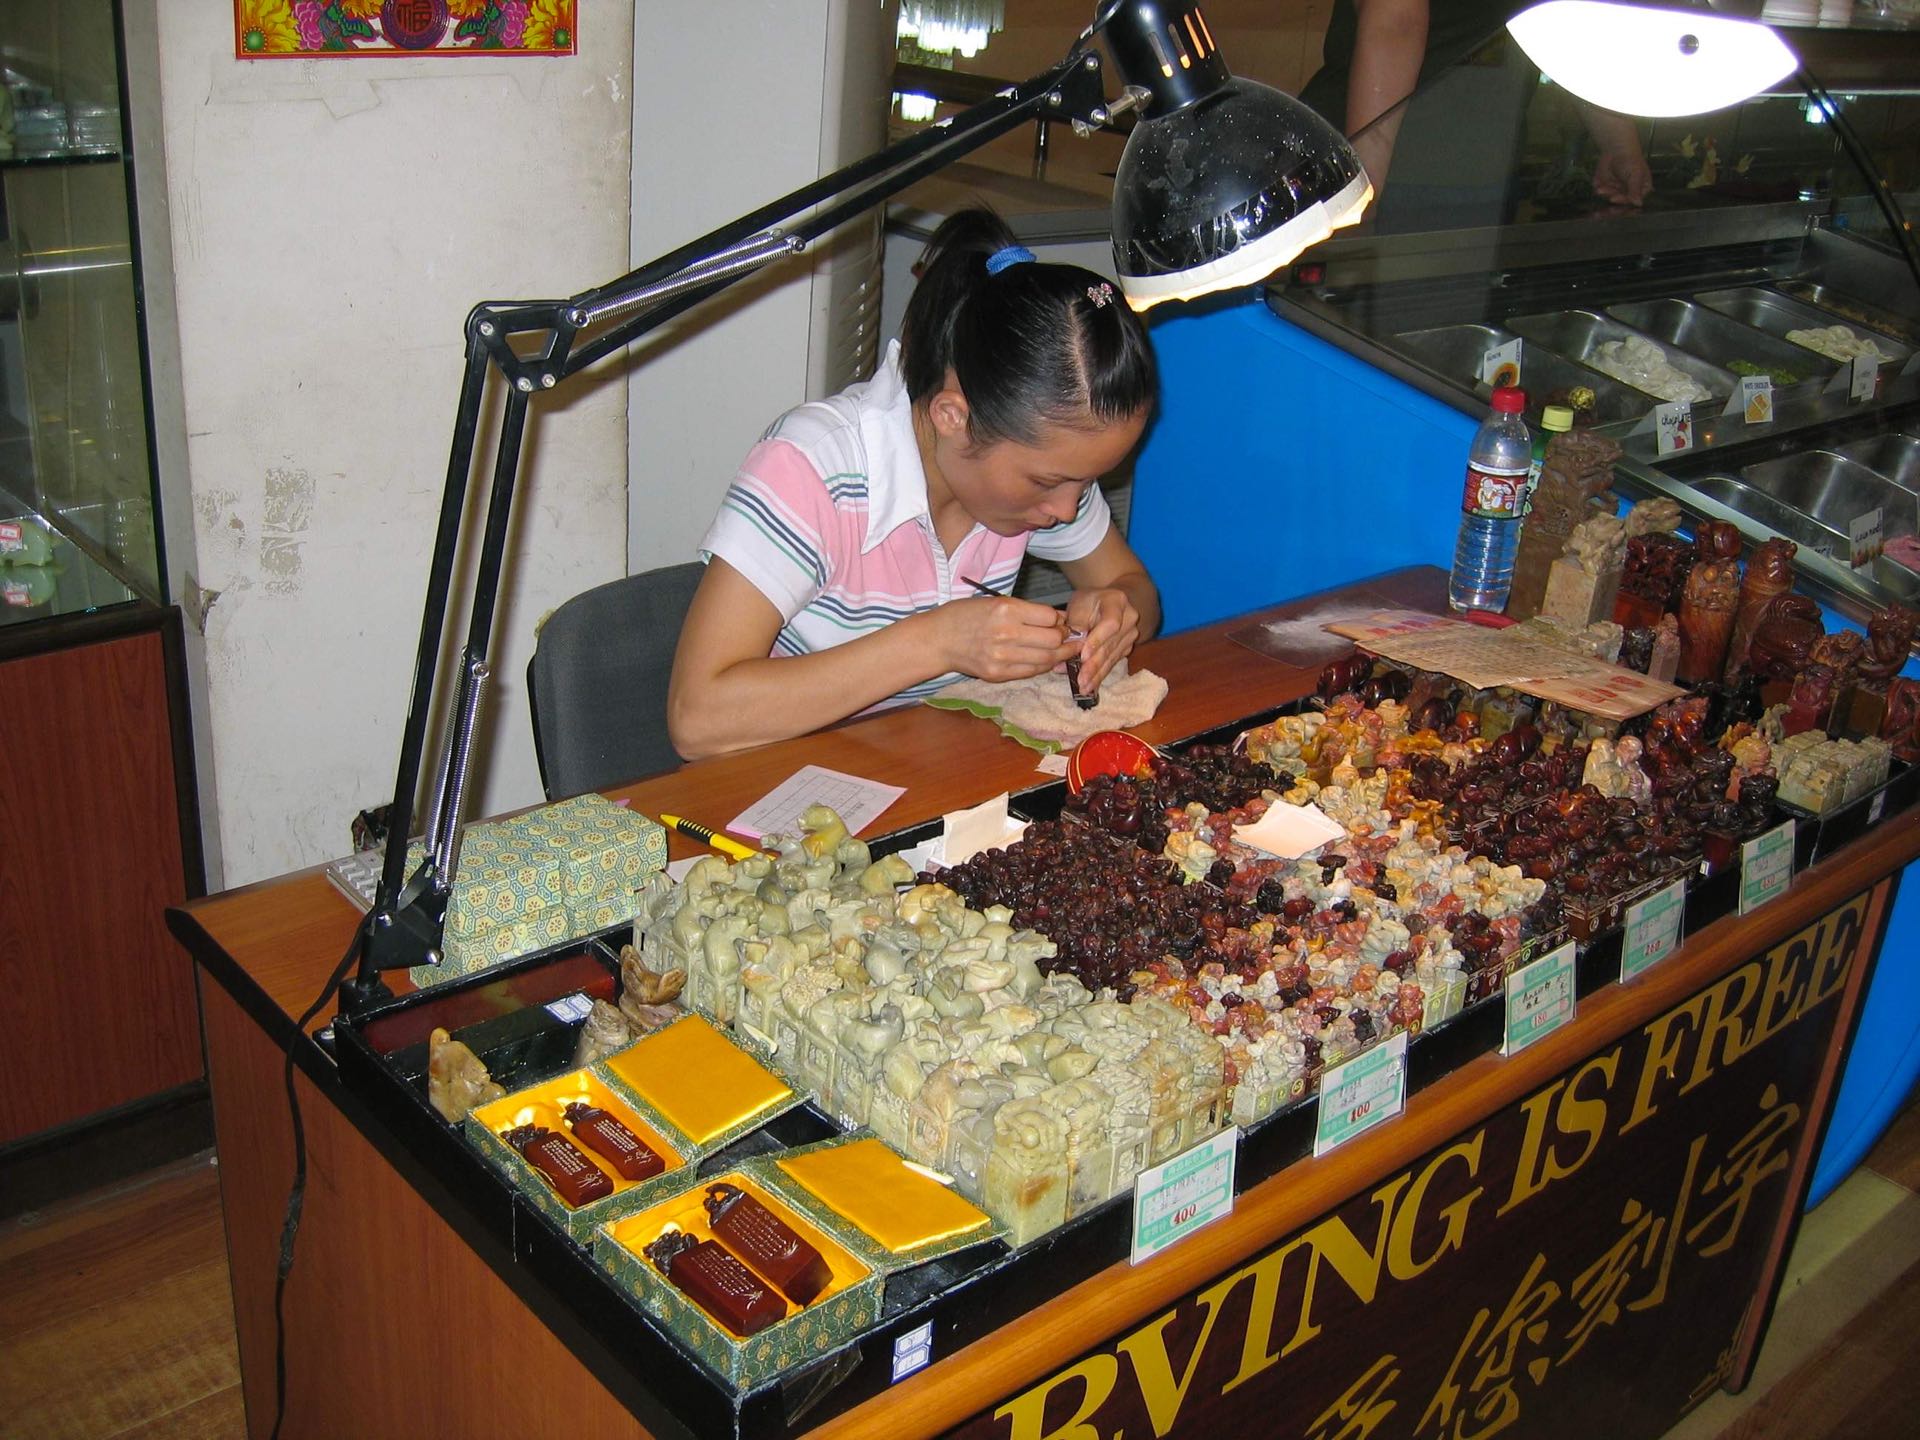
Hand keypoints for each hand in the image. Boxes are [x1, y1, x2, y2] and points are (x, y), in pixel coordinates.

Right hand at [932, 594, 1077, 682]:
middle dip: (1064, 637)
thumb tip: (1058, 617)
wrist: (937, 640)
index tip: (1061, 621)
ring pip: (1046, 658)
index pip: (1049, 617)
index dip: (1060, 619)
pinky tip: (1045, 660)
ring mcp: (1002, 657)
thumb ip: (1026, 610)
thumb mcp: (994, 601)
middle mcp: (1007, 633)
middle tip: (1067, 636)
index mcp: (1006, 609)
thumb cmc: (964, 615)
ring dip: (1059, 654)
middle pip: (1053, 639)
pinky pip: (1031, 671)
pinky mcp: (998, 674)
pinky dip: (1043, 666)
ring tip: (1063, 649)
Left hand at [1063, 586, 1141, 692]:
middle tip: (1080, 680)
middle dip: (1094, 665)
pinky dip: (1100, 674)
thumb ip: (1076, 622)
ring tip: (1083, 687)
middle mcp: (1129, 618)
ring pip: (1112, 657)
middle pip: (1111, 645)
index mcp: (1117, 601)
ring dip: (1097, 674)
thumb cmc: (1090, 601)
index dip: (1097, 641)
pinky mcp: (1127, 647)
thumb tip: (1070, 646)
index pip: (1110, 624)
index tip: (1083, 656)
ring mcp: (1130, 634)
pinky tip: (1090, 685)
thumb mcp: (1080, 603)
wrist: (1109, 600)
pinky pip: (1113, 663)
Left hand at [1592, 145, 1651, 205]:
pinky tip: (1597, 184)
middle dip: (1612, 196)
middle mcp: (1630, 190)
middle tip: (1605, 193)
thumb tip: (1639, 203)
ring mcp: (1618, 188)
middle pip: (1620, 199)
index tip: (1614, 198)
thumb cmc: (1631, 158)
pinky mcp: (1607, 185)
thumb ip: (1635, 189)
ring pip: (1610, 195)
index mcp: (1641, 187)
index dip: (1623, 200)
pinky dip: (1599, 187)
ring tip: (1600, 188)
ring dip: (1605, 192)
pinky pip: (1602, 191)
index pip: (1632, 199)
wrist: (1616, 147)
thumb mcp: (1636, 174)